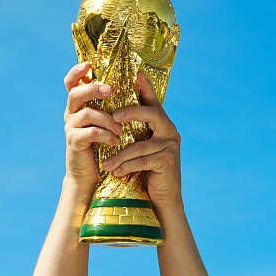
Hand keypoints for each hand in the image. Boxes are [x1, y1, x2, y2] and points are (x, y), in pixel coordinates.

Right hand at [64, 62, 122, 187]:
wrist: (91, 175)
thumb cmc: (104, 145)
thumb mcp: (109, 122)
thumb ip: (114, 105)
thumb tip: (138, 81)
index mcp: (79, 105)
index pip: (71, 82)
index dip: (76, 71)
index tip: (88, 64)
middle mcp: (71, 113)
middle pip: (75, 93)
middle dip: (93, 89)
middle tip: (110, 90)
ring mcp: (71, 127)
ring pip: (86, 113)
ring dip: (107, 119)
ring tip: (121, 129)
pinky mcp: (73, 142)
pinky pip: (89, 132)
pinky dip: (104, 135)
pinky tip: (115, 141)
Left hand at [101, 72, 181, 211]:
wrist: (163, 202)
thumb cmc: (148, 174)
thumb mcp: (140, 150)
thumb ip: (135, 133)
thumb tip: (113, 118)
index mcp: (163, 125)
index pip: (153, 103)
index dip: (146, 88)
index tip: (137, 73)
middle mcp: (170, 132)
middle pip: (151, 114)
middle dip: (131, 113)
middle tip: (113, 117)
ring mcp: (171, 146)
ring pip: (141, 144)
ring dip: (120, 154)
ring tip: (105, 163)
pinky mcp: (168, 162)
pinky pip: (143, 160)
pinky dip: (126, 166)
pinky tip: (115, 172)